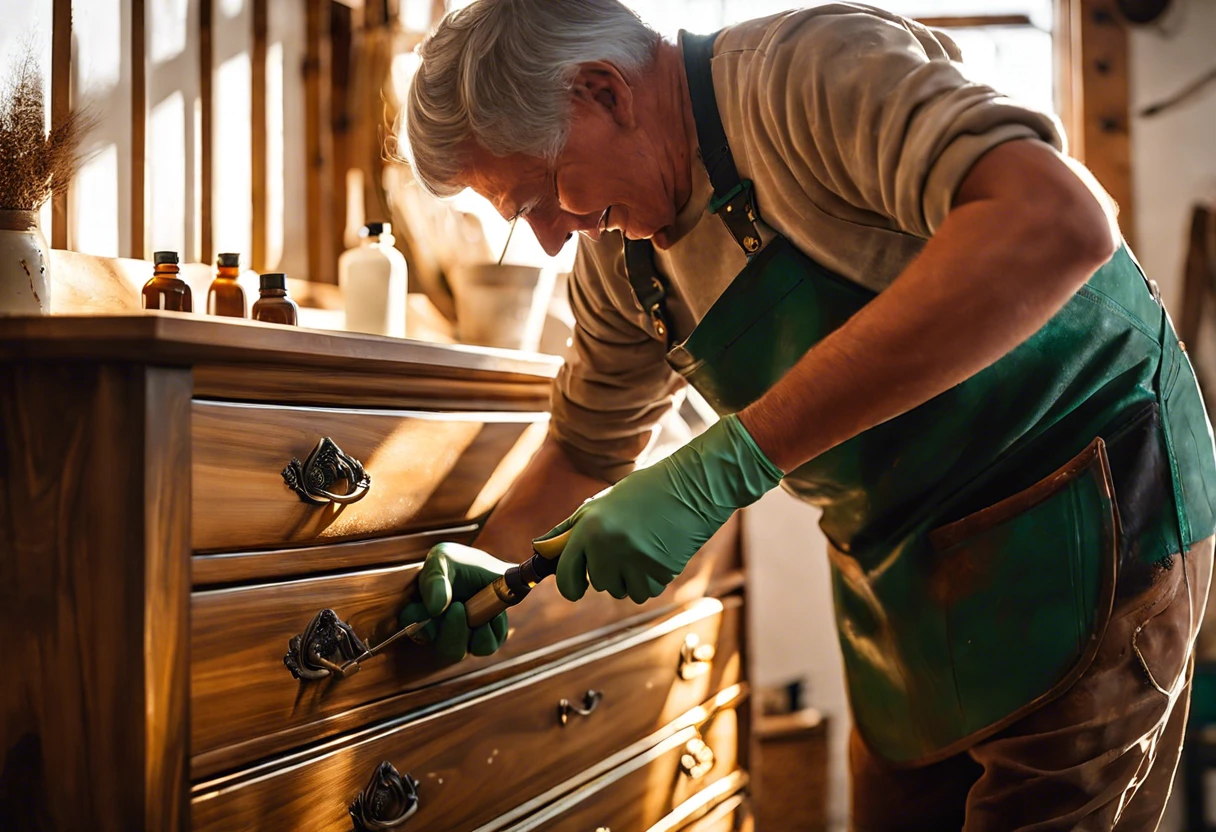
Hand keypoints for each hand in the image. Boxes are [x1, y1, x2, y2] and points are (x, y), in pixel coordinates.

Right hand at [398, 543, 510, 662]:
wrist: (489, 567)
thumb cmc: (459, 563)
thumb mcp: (444, 558)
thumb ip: (434, 580)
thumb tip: (436, 608)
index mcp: (421, 613)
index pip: (413, 628)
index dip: (421, 625)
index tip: (436, 609)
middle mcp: (439, 632)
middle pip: (444, 650)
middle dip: (453, 632)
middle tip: (458, 607)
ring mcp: (462, 639)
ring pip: (462, 652)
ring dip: (474, 630)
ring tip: (481, 606)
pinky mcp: (484, 641)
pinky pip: (487, 646)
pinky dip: (493, 628)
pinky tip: (495, 612)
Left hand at [536, 415, 782, 603]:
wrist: (694, 485)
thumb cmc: (646, 491)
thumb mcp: (602, 503)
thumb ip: (571, 529)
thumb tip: (541, 549)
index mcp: (589, 527)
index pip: (566, 574)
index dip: (570, 586)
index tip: (575, 589)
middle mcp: (608, 546)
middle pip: (598, 583)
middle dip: (608, 572)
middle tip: (626, 546)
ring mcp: (634, 560)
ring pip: (622, 591)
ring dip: (630, 577)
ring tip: (645, 547)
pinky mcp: (659, 571)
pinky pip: (645, 591)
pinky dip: (650, 580)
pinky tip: (659, 554)